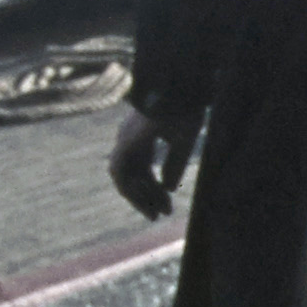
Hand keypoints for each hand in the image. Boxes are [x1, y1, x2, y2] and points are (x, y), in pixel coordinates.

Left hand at [107, 103, 196, 219]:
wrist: (178, 90)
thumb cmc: (184, 109)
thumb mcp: (183, 142)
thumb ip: (174, 164)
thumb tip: (168, 187)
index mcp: (142, 136)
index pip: (143, 169)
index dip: (155, 189)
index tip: (168, 207)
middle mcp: (129, 139)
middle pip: (134, 177)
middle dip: (147, 198)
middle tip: (160, 216)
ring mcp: (124, 140)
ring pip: (124, 178)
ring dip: (138, 198)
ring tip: (154, 214)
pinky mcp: (125, 143)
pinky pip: (121, 175)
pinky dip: (131, 190)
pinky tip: (146, 202)